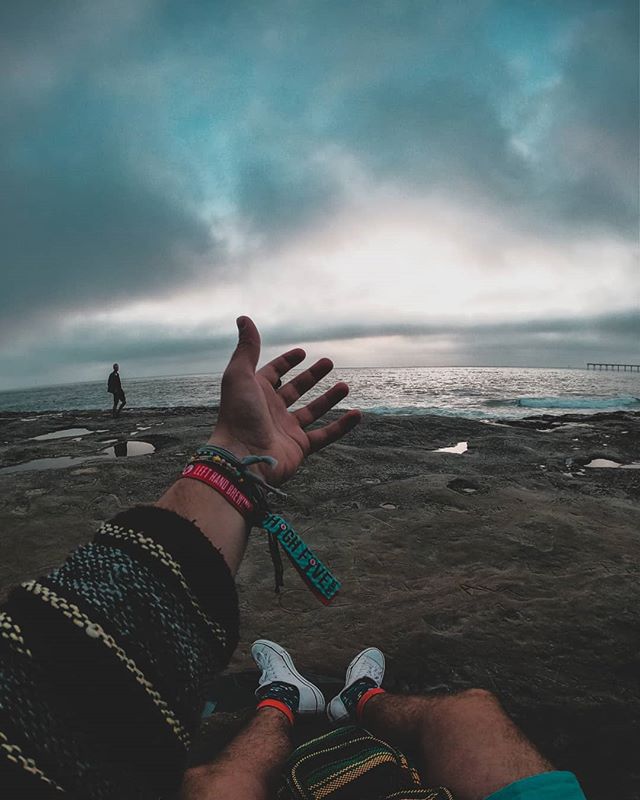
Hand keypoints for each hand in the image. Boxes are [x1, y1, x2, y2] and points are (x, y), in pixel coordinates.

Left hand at [210, 316, 361, 484]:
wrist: (243, 457)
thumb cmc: (239, 415)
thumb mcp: (240, 375)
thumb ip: (246, 349)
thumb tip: (243, 318)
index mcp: (256, 393)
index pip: (273, 373)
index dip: (286, 362)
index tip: (302, 352)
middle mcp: (271, 410)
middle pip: (295, 390)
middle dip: (311, 377)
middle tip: (328, 363)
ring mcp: (286, 429)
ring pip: (312, 411)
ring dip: (328, 399)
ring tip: (345, 386)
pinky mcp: (300, 447)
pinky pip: (325, 435)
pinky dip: (341, 426)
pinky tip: (356, 414)